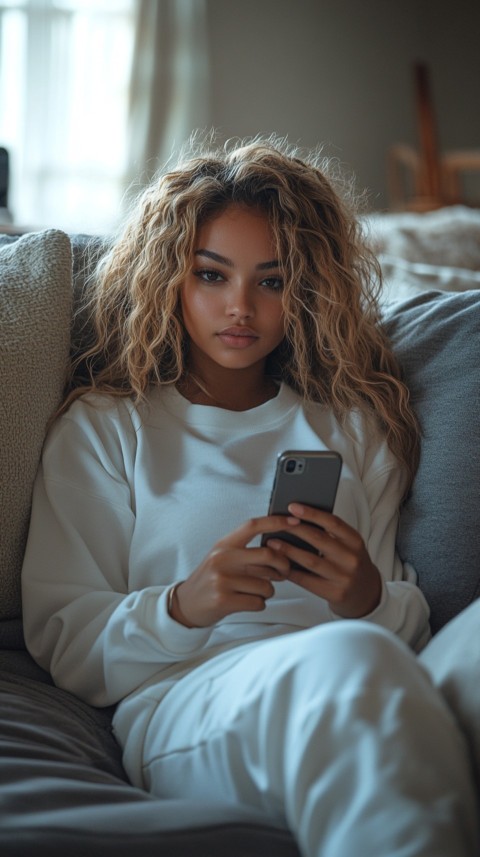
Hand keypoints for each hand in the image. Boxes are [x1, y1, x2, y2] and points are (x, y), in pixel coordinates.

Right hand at [170, 514, 297, 627]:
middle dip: (283, 566)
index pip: (253, 525)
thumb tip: (279, 547)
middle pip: (268, 556)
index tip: (294, 521)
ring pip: (266, 585)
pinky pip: (258, 602)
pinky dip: (259, 603)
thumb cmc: (210, 579)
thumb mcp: (222, 557)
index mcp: (224, 545)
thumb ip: (245, 550)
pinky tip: (247, 601)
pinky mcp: (224, 600)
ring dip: (268, 591)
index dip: (276, 522)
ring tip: (255, 591)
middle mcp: (223, 559)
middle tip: (283, 572)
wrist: (186, 603)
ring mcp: (222, 580)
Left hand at [266, 503, 381, 618]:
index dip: (312, 513)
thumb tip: (298, 518)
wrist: (366, 593)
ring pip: (310, 561)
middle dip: (295, 530)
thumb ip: (331, 533)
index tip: (293, 507)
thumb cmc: (350, 563)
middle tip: (277, 524)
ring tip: (273, 543)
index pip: (333, 522)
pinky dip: (291, 571)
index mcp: (355, 541)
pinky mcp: (334, 593)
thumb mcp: (349, 545)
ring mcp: (343, 577)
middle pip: (319, 540)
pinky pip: (307, 581)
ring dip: (288, 550)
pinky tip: (279, 564)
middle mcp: (351, 559)